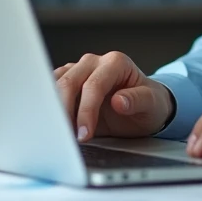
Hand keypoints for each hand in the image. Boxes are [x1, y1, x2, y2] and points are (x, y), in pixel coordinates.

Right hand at [53, 52, 174, 141]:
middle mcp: (94, 63)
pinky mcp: (68, 83)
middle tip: (66, 137)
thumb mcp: (151, 103)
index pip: (93, 86)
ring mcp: (79, 71)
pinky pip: (51, 90)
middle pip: (69, 83)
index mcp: (115, 63)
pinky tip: (52, 124)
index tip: (84, 134)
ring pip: (55, 84)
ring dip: (53, 109)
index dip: (86, 111)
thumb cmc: (149, 103)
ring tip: (57, 133)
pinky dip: (49, 107)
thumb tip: (119, 101)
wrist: (144, 106)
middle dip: (65, 112)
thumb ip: (137, 100)